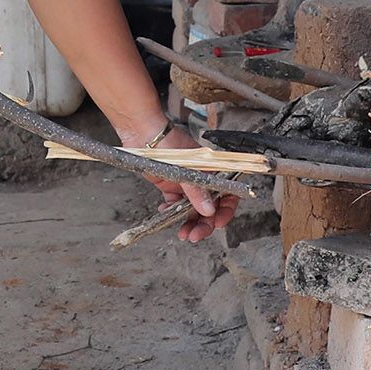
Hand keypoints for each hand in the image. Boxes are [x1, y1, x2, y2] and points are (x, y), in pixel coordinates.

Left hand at [142, 124, 240, 242]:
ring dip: (189, 223)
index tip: (218, 224)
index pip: (227, 194)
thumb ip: (197, 190)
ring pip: (193, 210)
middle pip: (210, 207)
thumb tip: (209, 211)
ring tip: (183, 234)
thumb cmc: (168, 142)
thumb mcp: (186, 168)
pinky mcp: (171, 186)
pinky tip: (166, 213)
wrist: (143, 133)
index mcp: (213, 171)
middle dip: (204, 224)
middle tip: (195, 236)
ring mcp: (187, 183)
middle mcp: (202, 179)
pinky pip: (176, 205)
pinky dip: (173, 212)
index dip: (225, 211)